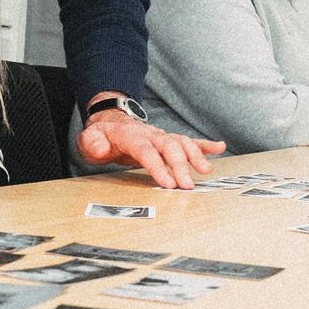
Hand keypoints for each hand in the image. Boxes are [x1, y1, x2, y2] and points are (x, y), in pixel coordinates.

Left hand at [76, 110, 225, 189]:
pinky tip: (219, 148)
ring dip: (195, 155)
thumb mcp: (89, 139)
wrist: (111, 122)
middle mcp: (151, 134)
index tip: (168, 183)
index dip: (157, 166)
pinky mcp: (169, 140)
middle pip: (169, 147)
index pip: (146, 151)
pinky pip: (189, 140)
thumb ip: (93, 144)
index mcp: (131, 136)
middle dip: (179, 165)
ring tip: (206, 171)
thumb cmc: (102, 136)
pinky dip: (205, 144)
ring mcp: (162, 136)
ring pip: (182, 142)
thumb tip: (102, 149)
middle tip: (187, 186)